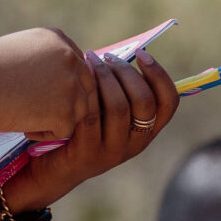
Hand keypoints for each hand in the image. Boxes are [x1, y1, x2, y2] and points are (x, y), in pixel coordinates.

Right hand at [0, 28, 94, 139]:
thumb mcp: (18, 49)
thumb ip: (43, 56)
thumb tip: (58, 77)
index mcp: (57, 38)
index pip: (77, 65)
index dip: (61, 84)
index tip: (40, 93)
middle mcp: (69, 58)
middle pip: (85, 87)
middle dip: (65, 102)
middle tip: (38, 110)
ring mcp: (70, 85)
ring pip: (78, 110)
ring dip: (56, 118)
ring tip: (25, 116)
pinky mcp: (65, 112)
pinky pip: (64, 130)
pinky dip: (45, 133)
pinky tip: (23, 126)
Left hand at [2, 49, 180, 211]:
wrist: (52, 169)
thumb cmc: (81, 129)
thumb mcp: (106, 112)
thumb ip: (119, 90)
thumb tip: (121, 51)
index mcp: (147, 131)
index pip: (169, 102)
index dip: (159, 74)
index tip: (142, 53)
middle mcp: (136, 144)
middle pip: (144, 102)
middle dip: (126, 72)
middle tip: (107, 57)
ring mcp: (113, 152)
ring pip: (119, 107)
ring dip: (105, 77)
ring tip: (90, 60)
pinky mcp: (88, 154)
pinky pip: (91, 117)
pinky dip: (86, 94)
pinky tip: (76, 79)